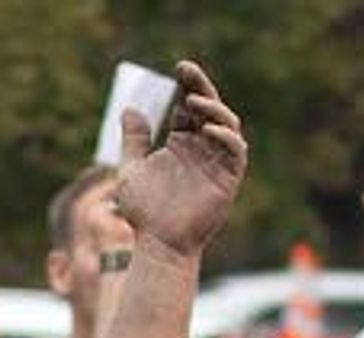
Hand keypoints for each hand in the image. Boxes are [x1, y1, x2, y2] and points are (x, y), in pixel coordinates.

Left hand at [112, 60, 247, 259]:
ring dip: (212, 109)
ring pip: (226, 124)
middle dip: (200, 87)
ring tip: (193, 102)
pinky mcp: (228, 178)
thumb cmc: (145, 212)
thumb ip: (133, 141)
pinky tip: (207, 129)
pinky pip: (235, 151)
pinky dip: (224, 137)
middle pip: (208, 108)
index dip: (186, 85)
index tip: (178, 68)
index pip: (187, 107)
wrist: (159, 244)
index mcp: (181, 142)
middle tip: (188, 70)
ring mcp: (217, 161)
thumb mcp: (131, 171)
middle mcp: (202, 148)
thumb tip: (128, 109)